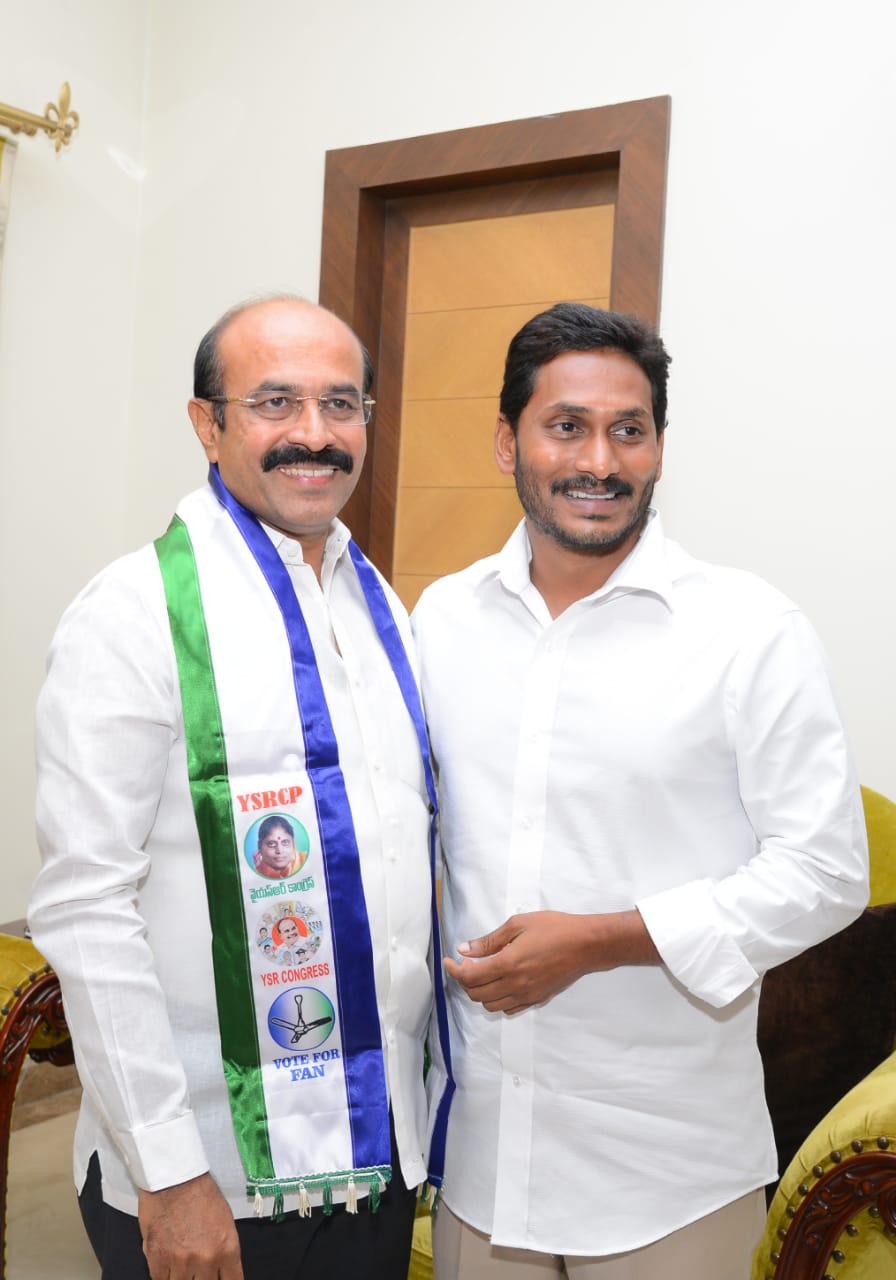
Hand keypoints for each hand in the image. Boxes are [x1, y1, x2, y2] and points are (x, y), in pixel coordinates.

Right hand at [137, 1172, 243, 1278]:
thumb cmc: (200, 1193)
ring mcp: (181, 1263)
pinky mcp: (158, 1260)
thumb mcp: (224, 1221)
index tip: (220, 1278)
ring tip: (183, 1268)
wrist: (175, 1178)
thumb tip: (221, 1271)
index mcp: (227, 1249)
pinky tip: (168, 1267)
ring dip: (183, 1278)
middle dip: (204, 1278)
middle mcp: (206, 1260)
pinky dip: (165, 1276)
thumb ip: (223, 1251)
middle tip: (198, 1269)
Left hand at [444, 909, 657, 1014]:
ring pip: (490, 1005)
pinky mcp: (537, 1000)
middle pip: (476, 994)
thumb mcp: (518, 925)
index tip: (448, 960)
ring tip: (483, 972)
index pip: (470, 976)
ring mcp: (526, 996)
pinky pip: (508, 1008)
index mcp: (508, 964)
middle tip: (467, 963)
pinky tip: (500, 983)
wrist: (586, 945)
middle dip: (465, 980)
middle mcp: (515, 985)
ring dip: (480, 991)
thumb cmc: (555, 928)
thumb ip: (489, 940)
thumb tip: (465, 948)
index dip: (454, 970)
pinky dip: (497, 999)